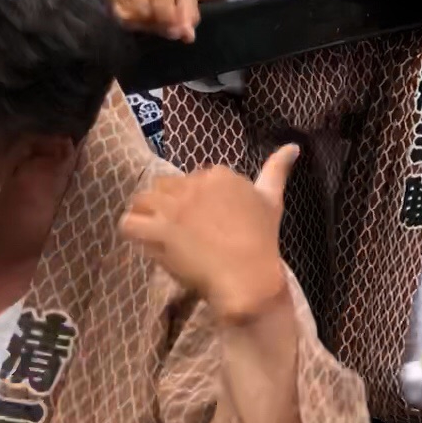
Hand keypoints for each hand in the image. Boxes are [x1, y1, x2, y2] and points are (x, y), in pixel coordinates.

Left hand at [121, 144, 297, 322]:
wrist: (248, 277)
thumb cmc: (262, 240)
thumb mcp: (272, 200)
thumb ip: (277, 169)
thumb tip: (293, 145)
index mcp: (219, 174)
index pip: (190, 179)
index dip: (193, 201)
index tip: (205, 223)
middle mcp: (193, 184)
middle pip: (164, 187)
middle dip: (168, 207)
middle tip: (183, 234)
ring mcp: (174, 207)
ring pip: (143, 201)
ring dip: (148, 217)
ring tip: (161, 237)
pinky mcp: (158, 230)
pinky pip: (128, 223)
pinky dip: (133, 233)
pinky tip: (147, 243)